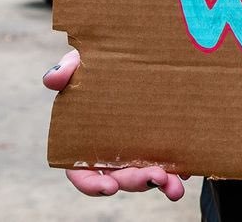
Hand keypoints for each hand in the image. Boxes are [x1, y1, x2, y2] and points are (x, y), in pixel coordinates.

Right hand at [43, 48, 187, 199]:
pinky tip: (189, 171)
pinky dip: (178, 171)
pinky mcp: (160, 144)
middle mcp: (110, 153)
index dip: (92, 184)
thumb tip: (53, 80)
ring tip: (175, 186)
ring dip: (161, 184)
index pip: (82, 173)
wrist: (135, 55)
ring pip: (146, 176)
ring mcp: (136, 151)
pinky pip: (169, 164)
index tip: (109, 187)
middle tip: (155, 177)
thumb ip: (65, 71)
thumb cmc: (99, 64)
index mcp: (84, 142)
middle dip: (136, 182)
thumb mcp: (81, 63)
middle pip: (119, 179)